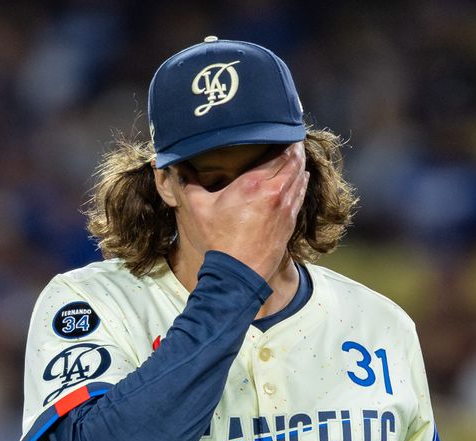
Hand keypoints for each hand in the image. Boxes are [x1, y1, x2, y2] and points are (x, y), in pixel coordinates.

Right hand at [177, 143, 308, 281]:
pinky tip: (299, 178)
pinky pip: (300, 195)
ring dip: (299, 165)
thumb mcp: (197, 209)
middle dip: (295, 148)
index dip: (285, 138)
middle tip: (291, 137)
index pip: (280, 152)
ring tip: (296, 154)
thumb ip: (188, 183)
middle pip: (295, 161)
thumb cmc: (218, 242)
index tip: (282, 129)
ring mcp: (286, 209)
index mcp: (254, 184)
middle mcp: (276, 193)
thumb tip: (174, 165)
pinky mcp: (289, 224)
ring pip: (301, 178)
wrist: (237, 275)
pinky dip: (301, 183)